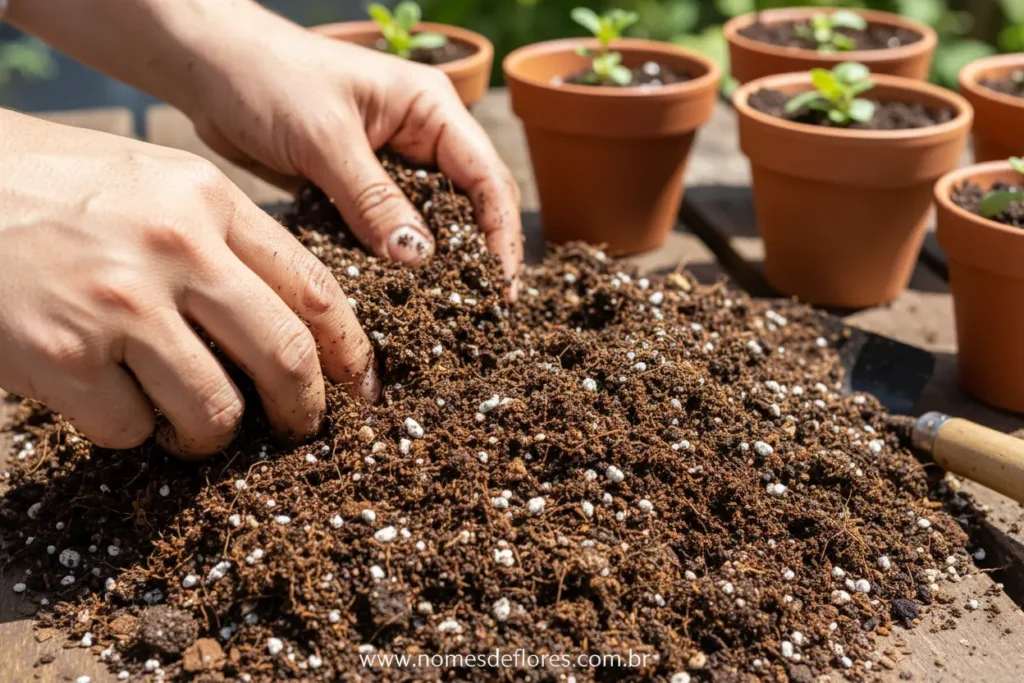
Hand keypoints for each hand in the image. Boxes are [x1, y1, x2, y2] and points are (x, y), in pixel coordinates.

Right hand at [0, 111, 377, 457]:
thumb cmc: (59, 188)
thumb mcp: (158, 185)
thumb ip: (227, 243)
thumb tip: (294, 325)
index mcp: (207, 201)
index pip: (313, 288)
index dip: (349, 349)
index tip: (360, 386)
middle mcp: (175, 248)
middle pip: (284, 355)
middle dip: (303, 408)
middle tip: (299, 428)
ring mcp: (118, 304)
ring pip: (215, 409)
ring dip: (213, 432)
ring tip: (191, 422)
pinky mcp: (61, 356)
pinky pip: (131, 430)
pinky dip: (132, 432)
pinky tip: (110, 399)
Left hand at [182, 11, 522, 292]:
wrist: (208, 68)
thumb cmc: (266, 77)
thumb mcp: (325, 138)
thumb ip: (372, 198)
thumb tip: (420, 257)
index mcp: (431, 110)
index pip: (487, 177)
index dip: (502, 234)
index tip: (501, 286)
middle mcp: (420, 139)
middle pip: (469, 207)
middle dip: (477, 258)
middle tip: (482, 315)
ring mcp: (390, 167)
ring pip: (428, 225)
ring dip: (435, 268)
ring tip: (444, 318)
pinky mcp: (357, 190)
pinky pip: (386, 232)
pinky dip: (392, 263)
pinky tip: (394, 299)